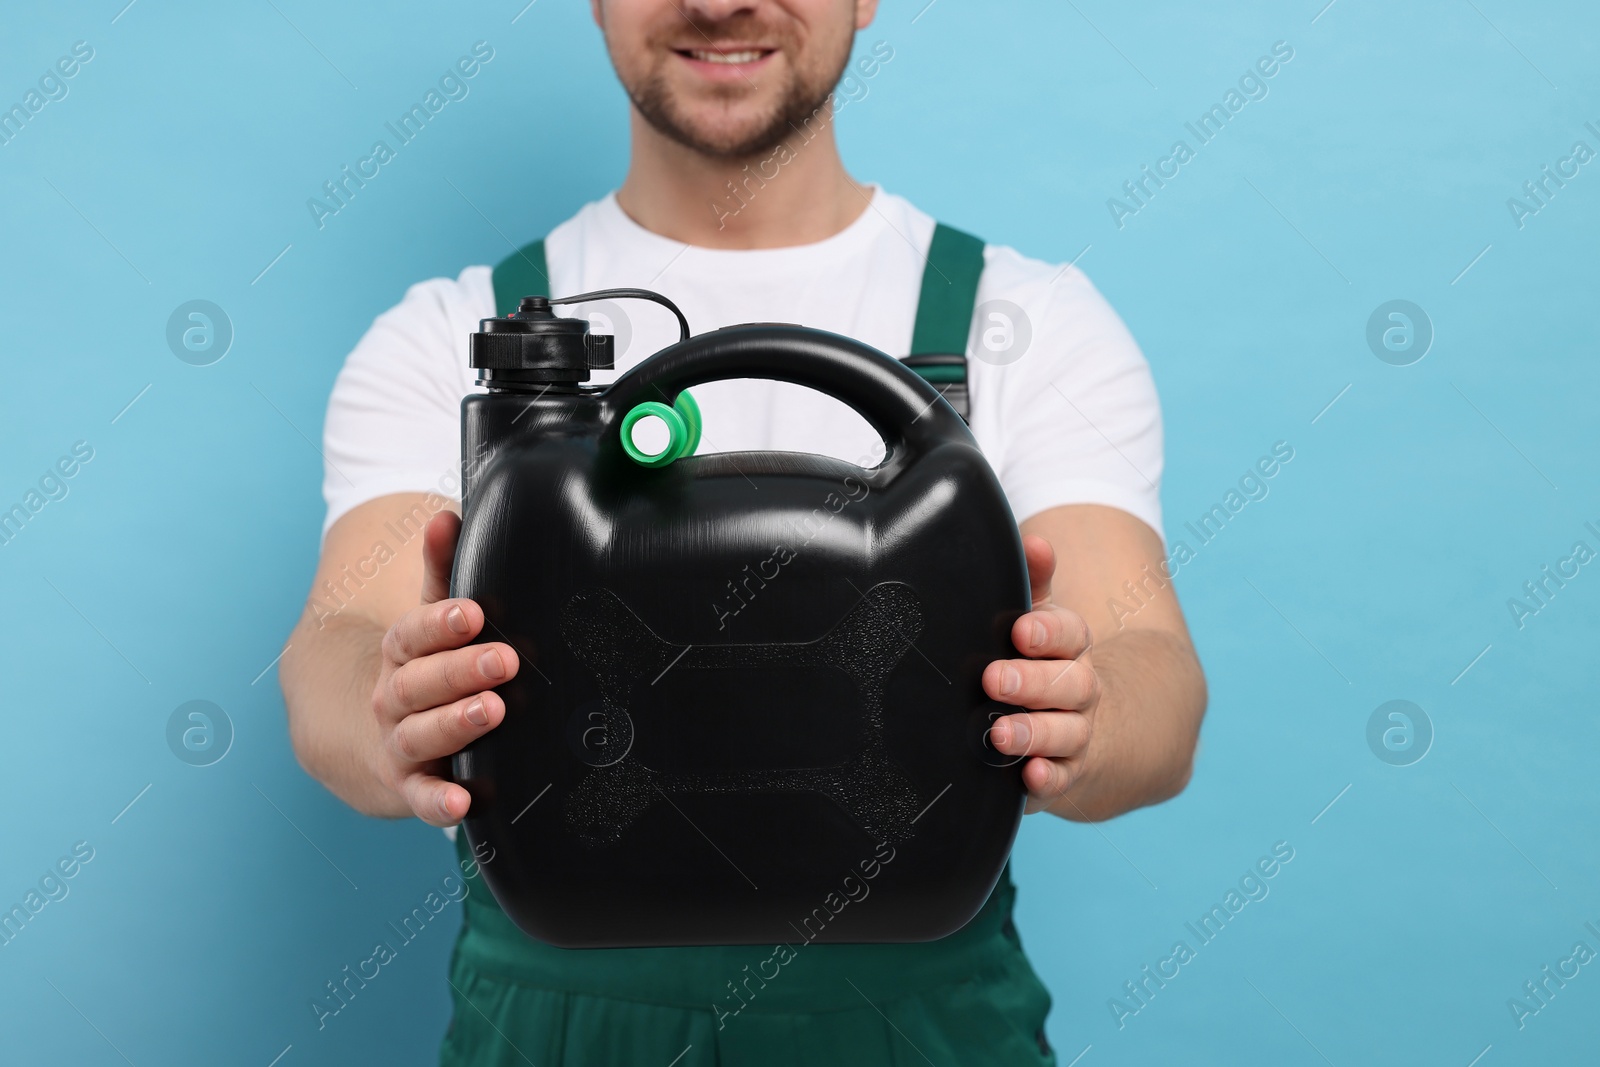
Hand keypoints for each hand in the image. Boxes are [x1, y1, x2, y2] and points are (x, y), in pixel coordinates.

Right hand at [369, 511, 517, 826]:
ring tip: (491, 711)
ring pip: (420, 733)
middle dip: (461, 670)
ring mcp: (399, 743)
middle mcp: (394, 698)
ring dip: (455, 723)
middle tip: (504, 660)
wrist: (369, 740)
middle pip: (420, 682)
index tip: (473, 613)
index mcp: (401, 653)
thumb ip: (441, 571)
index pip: (413, 633)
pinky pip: (423, 797)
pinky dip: (439, 803)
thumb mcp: (429, 619)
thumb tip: (447, 514)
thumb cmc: (420, 669)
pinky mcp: (411, 786)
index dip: (441, 622)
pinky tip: (462, 804)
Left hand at [983, 534, 1098, 814]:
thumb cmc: (1050, 667)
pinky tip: (1031, 778)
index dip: (1048, 632)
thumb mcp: (1044, 625)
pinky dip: (1047, 780)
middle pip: (1069, 683)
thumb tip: (1033, 541)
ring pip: (1065, 733)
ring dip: (1033, 732)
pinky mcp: (1068, 775)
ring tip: (1000, 732)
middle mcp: (1080, 692)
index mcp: (1071, 650)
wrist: (1107, 732)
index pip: (1071, 635)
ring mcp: (1078, 735)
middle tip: (994, 677)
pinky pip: (1062, 780)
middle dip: (1032, 681)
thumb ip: (1035, 584)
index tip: (1021, 630)